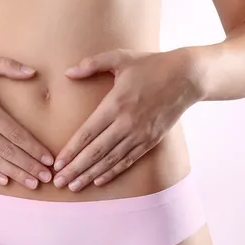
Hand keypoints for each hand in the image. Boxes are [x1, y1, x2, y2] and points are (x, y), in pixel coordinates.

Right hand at [0, 52, 53, 188]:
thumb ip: (7, 65)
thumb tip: (33, 72)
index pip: (15, 133)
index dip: (34, 148)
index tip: (49, 158)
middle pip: (8, 151)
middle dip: (30, 165)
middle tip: (47, 177)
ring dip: (15, 173)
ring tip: (33, 183)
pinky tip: (5, 181)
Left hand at [52, 48, 202, 190]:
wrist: (187, 77)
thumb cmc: (151, 65)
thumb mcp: (120, 58)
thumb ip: (92, 64)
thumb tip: (68, 73)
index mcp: (115, 104)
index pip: (87, 133)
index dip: (71, 150)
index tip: (57, 163)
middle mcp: (126, 123)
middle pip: (96, 152)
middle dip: (75, 168)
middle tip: (59, 182)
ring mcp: (139, 134)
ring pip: (110, 160)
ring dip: (90, 174)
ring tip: (74, 186)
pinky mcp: (150, 141)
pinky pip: (128, 160)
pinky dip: (113, 172)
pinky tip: (99, 180)